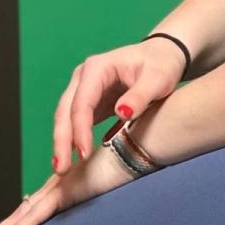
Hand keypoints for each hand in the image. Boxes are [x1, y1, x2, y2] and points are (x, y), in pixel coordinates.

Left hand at [0, 133, 143, 224]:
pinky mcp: (68, 192)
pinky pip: (38, 215)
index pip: (37, 207)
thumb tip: (112, 193)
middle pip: (22, 213)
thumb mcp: (120, 180)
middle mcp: (61, 186)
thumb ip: (111, 187)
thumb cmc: (138, 158)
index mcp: (70, 184)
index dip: (19, 221)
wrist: (143, 142)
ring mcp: (62, 188)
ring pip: (22, 216)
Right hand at [51, 38, 185, 173]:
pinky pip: (76, 123)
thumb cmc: (161, 65)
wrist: (163, 56)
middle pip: (65, 110)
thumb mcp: (158, 79)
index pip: (82, 102)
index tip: (84, 153)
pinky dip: (73, 140)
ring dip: (63, 143)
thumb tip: (121, 112)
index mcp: (96, 68)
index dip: (80, 129)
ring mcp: (84, 90)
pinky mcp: (90, 103)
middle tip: (61, 168)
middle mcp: (83, 78)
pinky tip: (72, 160)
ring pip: (66, 118)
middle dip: (62, 140)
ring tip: (62, 168)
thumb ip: (140, 96)